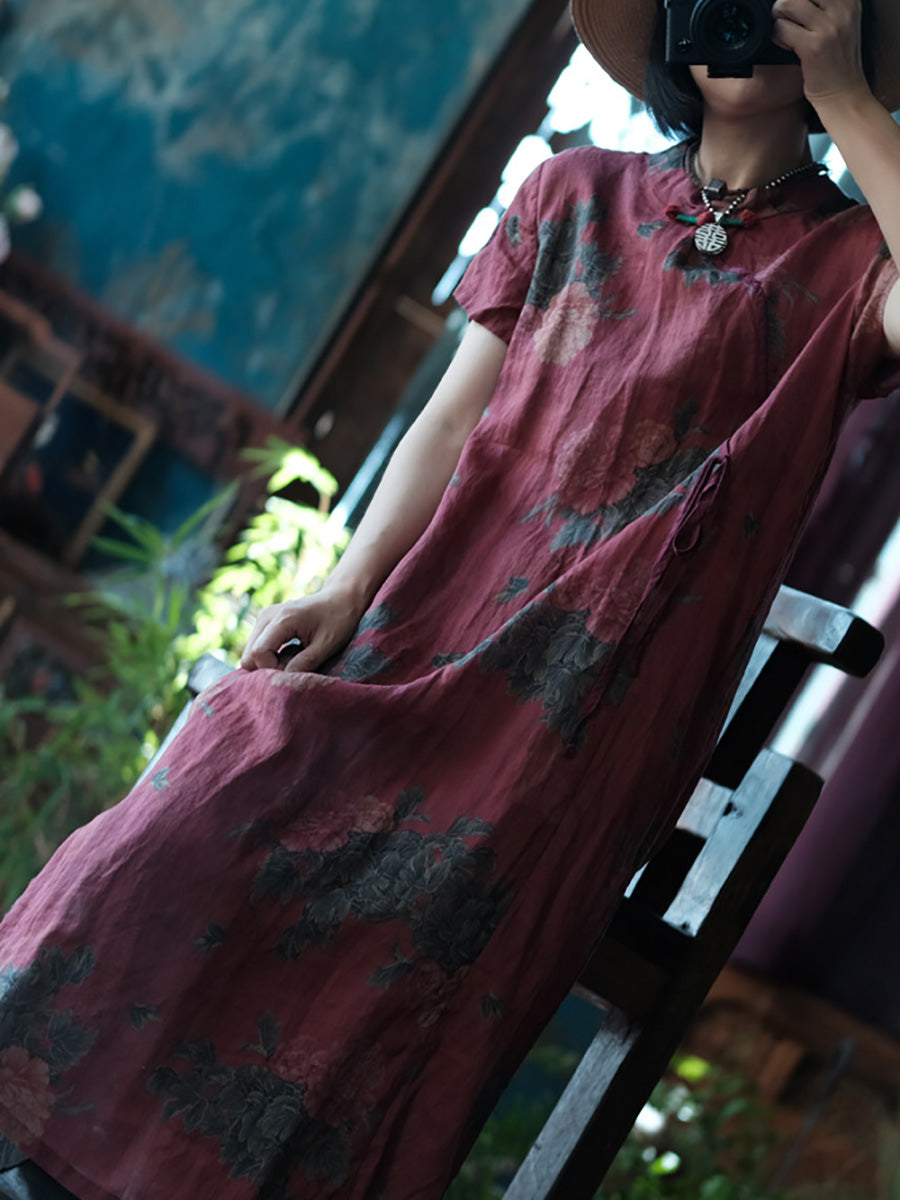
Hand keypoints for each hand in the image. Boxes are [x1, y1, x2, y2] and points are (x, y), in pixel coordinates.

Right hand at [239, 586, 364, 673]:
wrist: (339, 599)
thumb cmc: (338, 620)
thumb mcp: (326, 645)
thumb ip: (305, 664)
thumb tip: (283, 682)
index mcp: (282, 619)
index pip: (258, 653)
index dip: (273, 670)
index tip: (295, 671)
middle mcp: (266, 617)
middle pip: (248, 657)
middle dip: (268, 669)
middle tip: (295, 667)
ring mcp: (263, 618)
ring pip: (250, 654)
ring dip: (270, 664)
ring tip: (295, 659)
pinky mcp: (265, 623)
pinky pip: (257, 649)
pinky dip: (271, 657)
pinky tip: (290, 653)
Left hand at [772, 0, 868, 105]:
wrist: (844, 93)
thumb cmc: (837, 60)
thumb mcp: (840, 24)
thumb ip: (824, 7)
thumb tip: (793, 1)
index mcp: (849, 0)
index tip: (797, 13)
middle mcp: (843, 8)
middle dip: (785, 3)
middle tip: (786, 19)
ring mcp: (829, 26)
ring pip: (788, 3)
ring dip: (778, 18)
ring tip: (785, 32)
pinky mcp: (814, 46)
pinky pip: (781, 28)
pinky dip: (777, 36)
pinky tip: (785, 45)